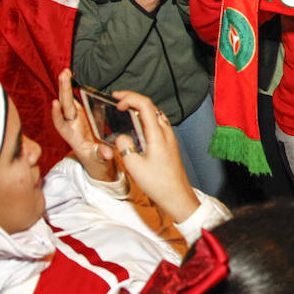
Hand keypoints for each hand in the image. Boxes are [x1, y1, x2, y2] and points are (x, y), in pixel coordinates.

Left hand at [51, 69, 117, 181]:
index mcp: (73, 136)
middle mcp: (72, 125)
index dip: (57, 114)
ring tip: (66, 72)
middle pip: (65, 106)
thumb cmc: (97, 161)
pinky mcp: (82, 114)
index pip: (61, 124)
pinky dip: (74, 90)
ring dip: (67, 87)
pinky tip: (73, 79)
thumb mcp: (99, 160)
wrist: (97, 160)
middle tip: (64, 75)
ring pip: (69, 101)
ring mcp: (76, 118)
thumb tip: (106, 154)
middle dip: (64, 90)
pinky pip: (76, 101)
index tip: (55, 104)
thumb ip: (102, 155)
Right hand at [110, 89, 200, 221]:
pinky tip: (136, 126)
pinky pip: (157, 125)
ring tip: (123, 109)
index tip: (116, 100)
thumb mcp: (134, 166)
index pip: (145, 105)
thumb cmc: (158, 183)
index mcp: (158, 134)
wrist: (177, 196)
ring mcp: (169, 138)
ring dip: (139, 109)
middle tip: (116, 99)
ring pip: (155, 115)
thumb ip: (124, 147)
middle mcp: (166, 132)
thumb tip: (121, 137)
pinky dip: (144, 119)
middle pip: (151, 107)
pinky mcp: (169, 145)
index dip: (130, 97)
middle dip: (133, 99)